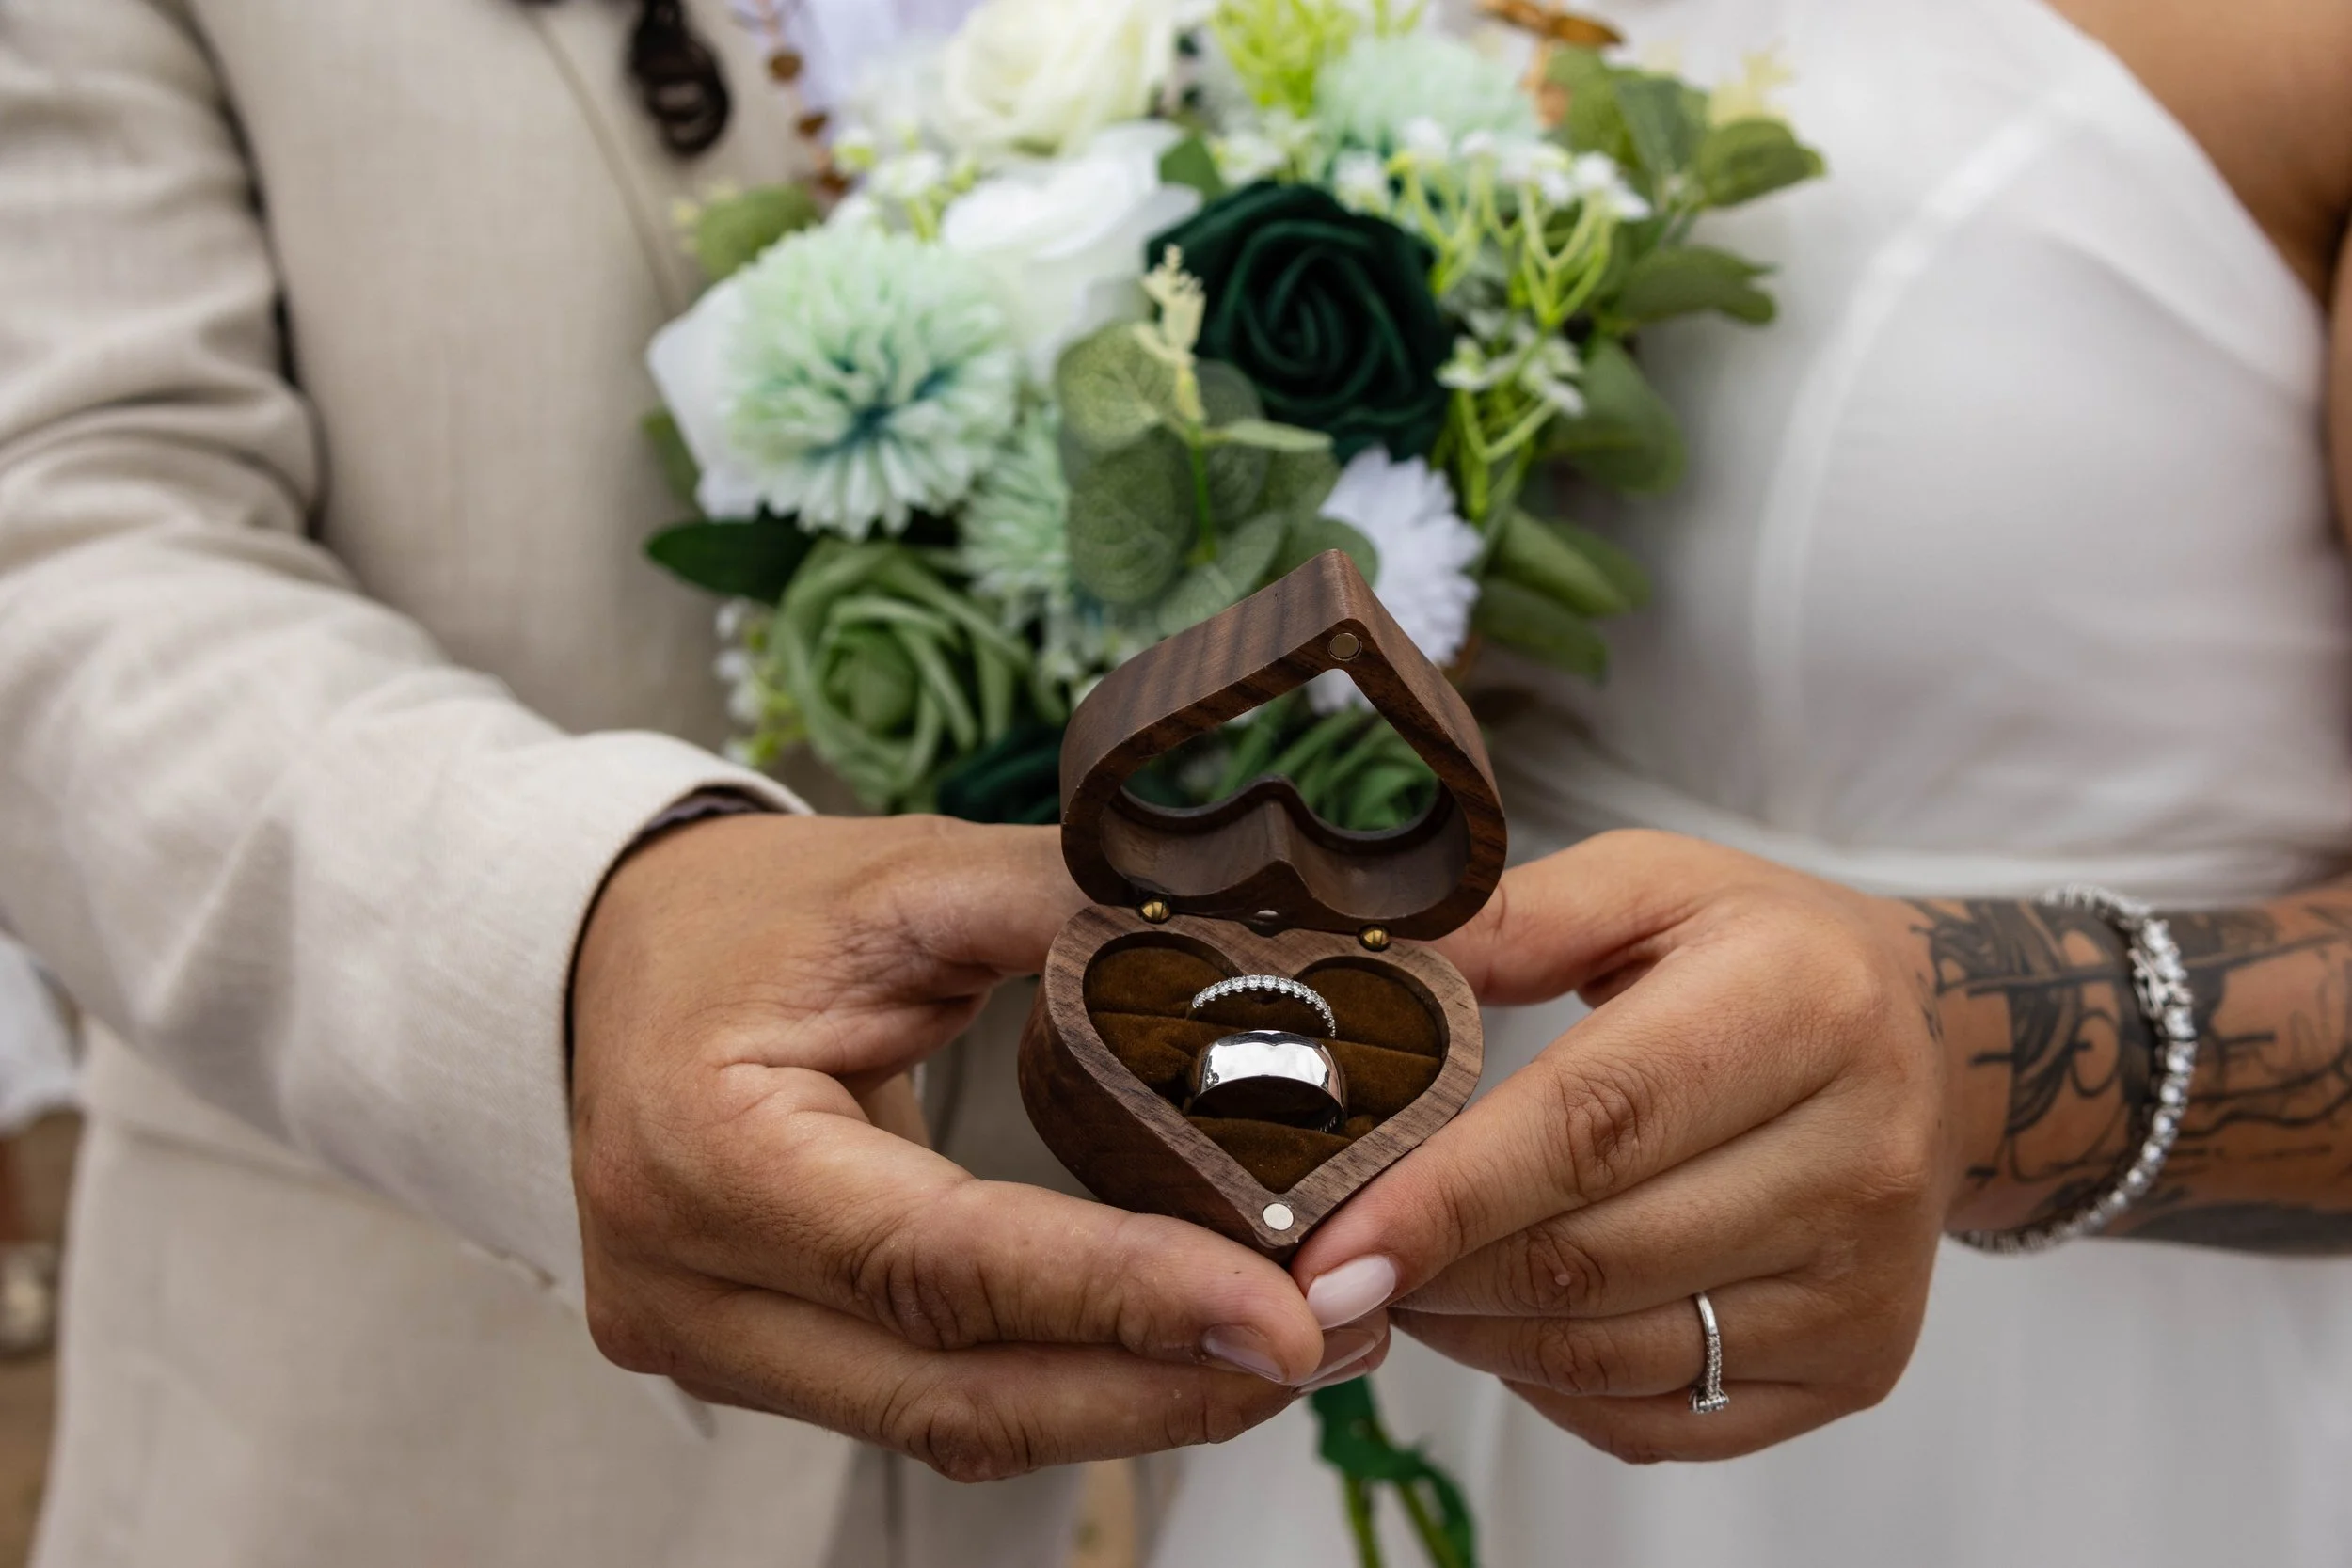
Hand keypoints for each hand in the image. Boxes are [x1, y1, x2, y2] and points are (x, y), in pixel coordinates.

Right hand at [572, 813, 1378, 1479]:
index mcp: (702, 1147)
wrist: (601, 959)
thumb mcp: (896, 879)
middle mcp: (687, 1282)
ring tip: (1287, 1351)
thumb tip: (1247, 931)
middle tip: (1324, 1344)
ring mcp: (707, 1342)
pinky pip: (926, 1403)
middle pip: (953, 1392)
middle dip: (1157, 1388)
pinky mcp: (748, 1362)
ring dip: (1127, 1402)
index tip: (1278, 1314)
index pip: (938, 1262)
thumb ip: (1062, 903)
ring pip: (949, 1423)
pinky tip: (1175, 1352)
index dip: (1119, 1297)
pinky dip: (1061, 1386)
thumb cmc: (737, 914)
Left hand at [1288, 831, 1995, 1462]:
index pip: (1593, 1125)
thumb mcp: (1647, 884)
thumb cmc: (1763, 956)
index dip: (1447, 1196)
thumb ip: (1503, 918)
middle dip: (1435, 1273)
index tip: (1329, 1245)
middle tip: (1335, 1259)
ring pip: (1611, 1353)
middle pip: (1591, 1257)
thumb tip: (1357, 964)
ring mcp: (1865, 1281)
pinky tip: (1508, 1323)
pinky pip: (1660, 1419)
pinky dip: (1552, 1386)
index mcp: (1801, 1005)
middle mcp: (1858, 1155)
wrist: (1936, 1048)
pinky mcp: (1858, 1366)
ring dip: (1474, 1333)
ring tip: (1409, 1279)